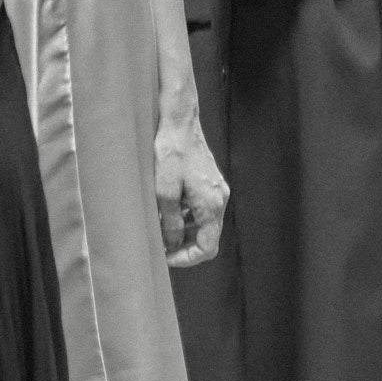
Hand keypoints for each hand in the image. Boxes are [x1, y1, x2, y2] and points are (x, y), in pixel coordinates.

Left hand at [153, 116, 229, 267]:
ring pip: (205, 225)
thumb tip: (172, 244)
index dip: (186, 258)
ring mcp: (217, 190)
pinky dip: (188, 218)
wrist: (180, 122)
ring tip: (162, 231)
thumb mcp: (164, 192)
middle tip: (162, 248)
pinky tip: (170, 213)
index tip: (165, 257)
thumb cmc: (171, 153)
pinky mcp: (211, 182)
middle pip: (208, 238)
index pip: (207, 248)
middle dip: (185, 247)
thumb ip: (171, 222)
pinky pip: (203, 210)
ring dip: (186, 233)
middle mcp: (219, 199)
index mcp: (211, 205)